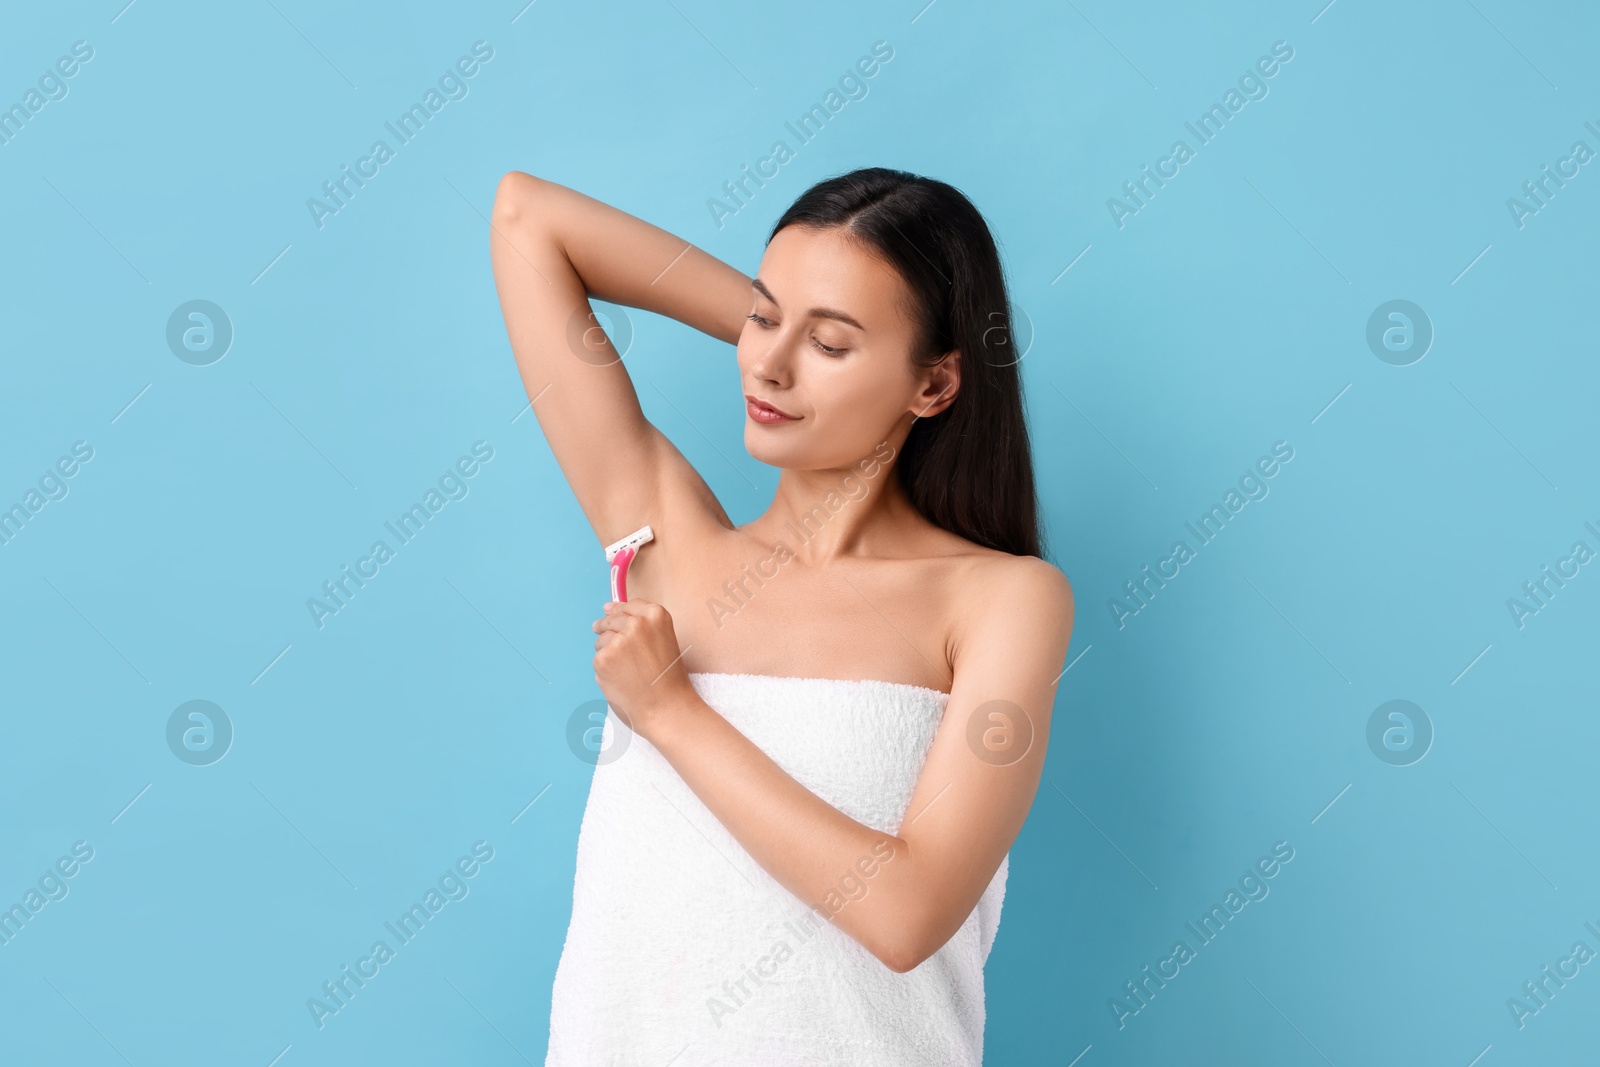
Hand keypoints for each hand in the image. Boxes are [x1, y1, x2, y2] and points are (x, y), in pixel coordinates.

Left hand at [591, 599, 695, 739]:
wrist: (666, 709)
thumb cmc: (668, 679)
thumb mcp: (663, 639)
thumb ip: (640, 622)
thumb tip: (607, 609)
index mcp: (656, 615)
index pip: (628, 605)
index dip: (619, 612)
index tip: (611, 613)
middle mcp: (636, 623)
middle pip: (611, 620)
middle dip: (610, 633)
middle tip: (621, 654)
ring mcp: (618, 641)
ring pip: (601, 640)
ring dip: (608, 653)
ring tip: (628, 672)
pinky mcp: (603, 659)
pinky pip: (598, 659)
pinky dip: (605, 670)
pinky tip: (621, 681)